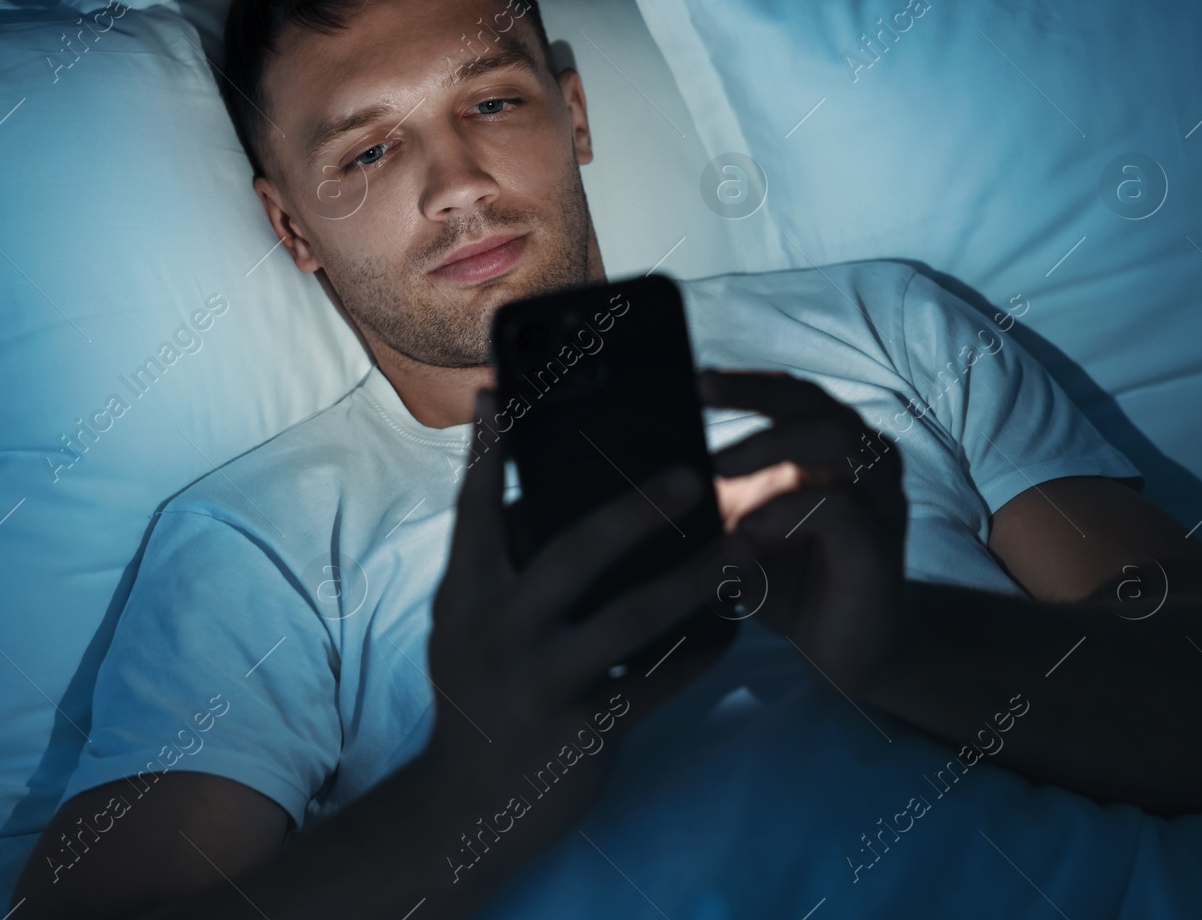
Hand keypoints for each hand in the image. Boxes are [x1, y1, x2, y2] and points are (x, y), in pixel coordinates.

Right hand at [424, 389, 739, 843]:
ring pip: (631, 617)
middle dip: (635, 508)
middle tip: (693, 473)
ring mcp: (538, 682)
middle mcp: (496, 631)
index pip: (475, 508)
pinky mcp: (579, 732)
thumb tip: (528, 500)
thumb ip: (490, 572)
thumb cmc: (473, 702)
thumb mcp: (460, 630)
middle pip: (573, 552)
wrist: (461, 813)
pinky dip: (699, 656)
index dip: (490, 448)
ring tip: (741, 550)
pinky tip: (733, 631)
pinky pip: (656, 684)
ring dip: (694, 578)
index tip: (501, 388)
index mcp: (464, 597)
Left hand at [699, 368, 908, 694]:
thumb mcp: (739, 530)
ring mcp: (879, 501)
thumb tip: (640, 472)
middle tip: (699, 396)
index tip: (691, 377)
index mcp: (831, 448)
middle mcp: (864, 461)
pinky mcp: (880, 547)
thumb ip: (711, 497)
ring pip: (836, 442)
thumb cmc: (791, 582)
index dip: (745, 381)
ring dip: (769, 446)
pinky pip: (840, 510)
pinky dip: (788, 513)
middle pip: (813, 402)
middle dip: (753, 395)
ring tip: (715, 468)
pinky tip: (747, 530)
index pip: (790, 393)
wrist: (849, 652)